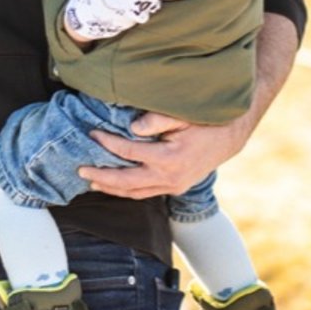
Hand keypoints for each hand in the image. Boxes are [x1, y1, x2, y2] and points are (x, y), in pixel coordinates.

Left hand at [79, 117, 246, 198]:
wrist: (230, 138)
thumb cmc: (204, 121)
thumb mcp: (182, 115)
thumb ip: (157, 119)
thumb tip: (133, 126)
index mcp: (169, 157)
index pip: (129, 152)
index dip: (108, 143)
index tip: (92, 133)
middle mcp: (169, 177)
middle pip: (126, 181)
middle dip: (101, 176)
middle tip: (80, 170)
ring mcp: (172, 186)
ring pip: (134, 193)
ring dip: (111, 188)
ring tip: (91, 181)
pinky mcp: (175, 189)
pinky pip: (145, 194)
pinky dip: (127, 191)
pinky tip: (113, 186)